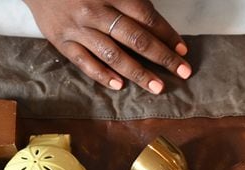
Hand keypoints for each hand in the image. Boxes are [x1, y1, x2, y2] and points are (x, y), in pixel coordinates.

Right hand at [24, 0, 190, 92]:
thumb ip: (130, 1)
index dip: (167, 34)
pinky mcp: (62, 42)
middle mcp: (96, 12)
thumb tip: (155, 23)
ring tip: (157, 86)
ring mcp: (78, 29)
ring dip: (138, 72)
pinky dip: (102, 75)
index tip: (183, 50)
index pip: (146, 17)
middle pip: (136, 38)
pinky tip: (119, 86)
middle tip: (182, 72)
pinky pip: (84, 62)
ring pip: (113, 54)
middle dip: (163, 57)